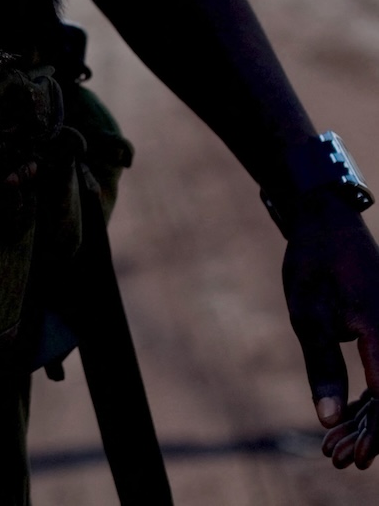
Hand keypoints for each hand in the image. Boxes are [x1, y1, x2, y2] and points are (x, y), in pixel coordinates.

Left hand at [281, 201, 378, 466]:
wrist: (329, 221)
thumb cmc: (313, 264)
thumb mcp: (306, 316)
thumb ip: (321, 367)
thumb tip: (329, 418)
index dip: (376, 430)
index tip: (357, 456)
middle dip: (374, 429)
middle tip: (344, 457)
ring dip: (376, 414)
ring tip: (344, 442)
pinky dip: (375, 394)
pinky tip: (353, 412)